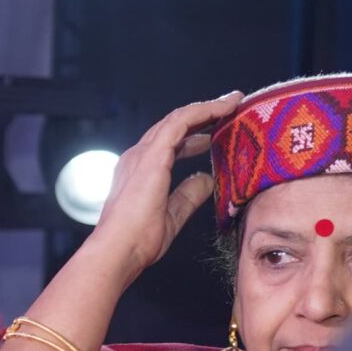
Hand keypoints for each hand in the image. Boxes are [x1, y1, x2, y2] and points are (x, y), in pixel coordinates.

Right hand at [79, 92, 247, 278]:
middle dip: (202, 115)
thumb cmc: (137, 240)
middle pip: (174, 126)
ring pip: (178, 119)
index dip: (194, 135)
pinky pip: (181, 121)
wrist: (119, 248)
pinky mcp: (152, 154)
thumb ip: (188, 195)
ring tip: (232, 102)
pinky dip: (204, 111)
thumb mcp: (173, 214)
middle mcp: (138, 158)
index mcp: (140, 172)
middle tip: (229, 109)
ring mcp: (143, 154)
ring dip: (207, 108)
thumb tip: (206, 179)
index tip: (216, 133)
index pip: (169, 144)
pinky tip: (225, 107)